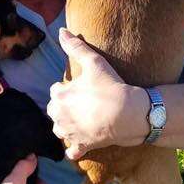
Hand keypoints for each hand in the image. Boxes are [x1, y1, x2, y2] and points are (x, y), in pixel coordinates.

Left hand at [47, 28, 149, 159]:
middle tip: (80, 103)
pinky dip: (73, 149)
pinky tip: (78, 144)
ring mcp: (70, 133)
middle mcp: (60, 117)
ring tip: (79, 119)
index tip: (79, 87)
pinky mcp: (82, 146)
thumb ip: (76, 47)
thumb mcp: (94, 63)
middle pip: (54, 110)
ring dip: (65, 125)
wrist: (129, 114)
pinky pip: (71, 152)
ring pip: (59, 130)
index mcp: (60, 97)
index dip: (66, 88)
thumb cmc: (111, 87)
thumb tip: (61, 31)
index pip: (55, 90)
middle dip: (63, 106)